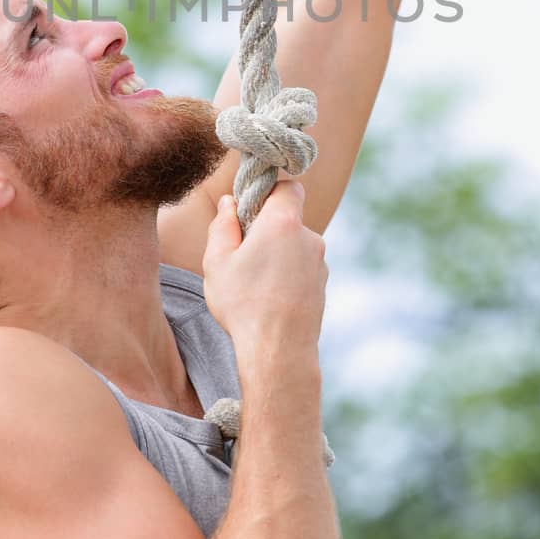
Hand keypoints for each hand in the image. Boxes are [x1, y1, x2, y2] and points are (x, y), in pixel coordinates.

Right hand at [202, 179, 328, 357]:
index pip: (288, 186)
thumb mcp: (217, 260)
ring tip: (253, 282)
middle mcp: (309, 237)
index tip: (250, 208)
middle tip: (242, 252)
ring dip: (277, 254)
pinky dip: (287, 274)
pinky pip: (301, 267)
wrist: (278, 352)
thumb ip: (223, 224)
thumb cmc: (244, 304)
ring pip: (295, 245)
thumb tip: (229, 202)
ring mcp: (320, 263)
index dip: (269, 191)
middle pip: (289, 217)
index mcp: (283, 222)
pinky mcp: (322, 285)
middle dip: (267, 227)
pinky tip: (269, 297)